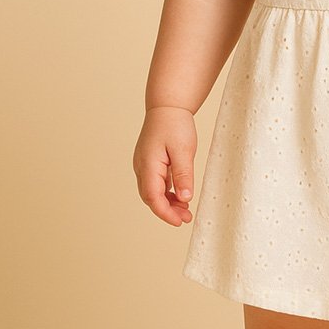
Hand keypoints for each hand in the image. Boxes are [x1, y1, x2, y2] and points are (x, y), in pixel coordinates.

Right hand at [133, 106, 197, 225]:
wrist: (167, 106)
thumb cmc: (175, 124)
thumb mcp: (184, 150)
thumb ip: (183, 175)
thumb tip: (185, 198)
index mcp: (148, 165)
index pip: (152, 197)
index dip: (165, 213)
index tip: (179, 222)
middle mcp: (142, 167)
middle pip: (151, 197)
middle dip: (167, 211)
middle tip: (186, 218)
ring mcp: (144, 165)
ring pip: (153, 191)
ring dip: (167, 203)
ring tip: (186, 210)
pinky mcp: (150, 162)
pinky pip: (156, 183)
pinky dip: (167, 192)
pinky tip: (180, 196)